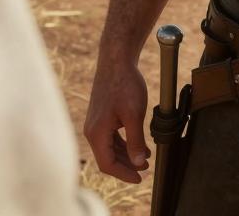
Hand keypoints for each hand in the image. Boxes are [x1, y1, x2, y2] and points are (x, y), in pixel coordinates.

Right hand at [83, 59, 150, 183]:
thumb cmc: (124, 84)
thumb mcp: (134, 114)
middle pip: (108, 158)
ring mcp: (95, 122)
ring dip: (126, 155)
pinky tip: (139, 144)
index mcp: (96, 132)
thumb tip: (138, 164)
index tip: (140, 178)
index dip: (124, 174)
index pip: (107, 164)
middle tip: (146, 169)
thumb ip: (135, 141)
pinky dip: (124, 143)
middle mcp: (92, 130)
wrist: (116, 60)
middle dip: (127, 165)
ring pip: (109, 148)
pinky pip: (110, 137)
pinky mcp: (101, 116)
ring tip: (145, 158)